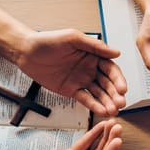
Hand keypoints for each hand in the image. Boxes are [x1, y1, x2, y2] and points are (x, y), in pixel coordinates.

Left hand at [13, 30, 127, 116]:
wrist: (26, 52)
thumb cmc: (47, 40)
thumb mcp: (73, 38)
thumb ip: (95, 46)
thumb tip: (116, 53)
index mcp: (93, 55)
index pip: (111, 69)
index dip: (118, 80)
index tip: (123, 88)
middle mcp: (90, 69)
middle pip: (108, 84)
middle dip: (116, 94)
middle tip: (121, 103)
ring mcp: (82, 80)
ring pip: (99, 94)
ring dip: (108, 102)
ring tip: (114, 111)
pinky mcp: (72, 90)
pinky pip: (86, 99)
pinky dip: (95, 106)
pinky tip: (102, 111)